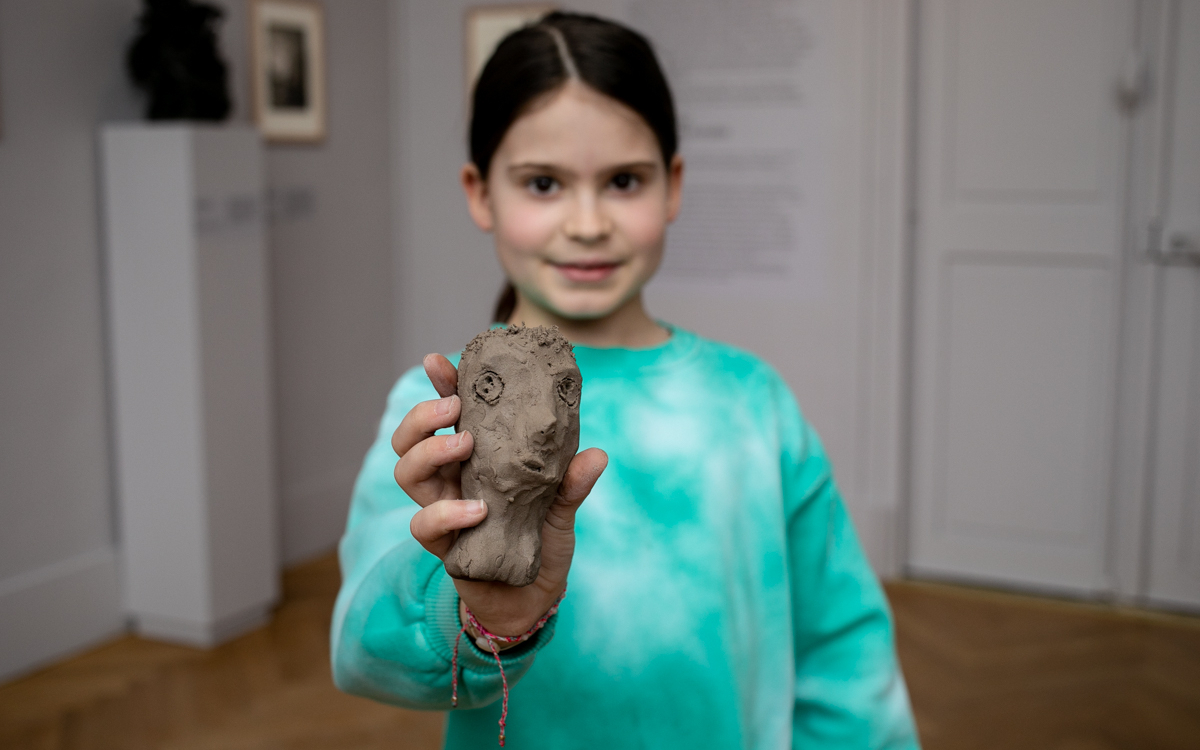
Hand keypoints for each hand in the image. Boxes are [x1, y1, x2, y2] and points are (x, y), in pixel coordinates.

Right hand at [393, 353, 606, 636]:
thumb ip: (572, 484)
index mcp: (474, 460)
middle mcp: (450, 482)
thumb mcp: (561, 508)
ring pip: (407, 473)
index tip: (438, 361)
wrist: (533, 599)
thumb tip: (596, 455)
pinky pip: (424, 525)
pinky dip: (448, 513)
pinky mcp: (443, 546)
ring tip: (464, 445)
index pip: (447, 416)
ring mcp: (442, 511)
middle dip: (423, 417)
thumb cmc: (541, 545)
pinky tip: (478, 510)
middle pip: (409, 440)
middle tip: (454, 409)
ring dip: (430, 453)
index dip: (440, 386)